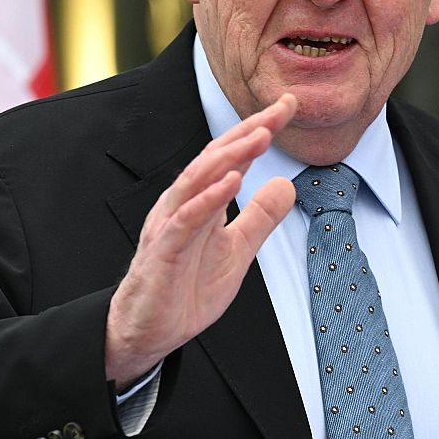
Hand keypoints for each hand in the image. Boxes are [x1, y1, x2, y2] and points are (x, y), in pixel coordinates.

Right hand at [105, 94, 299, 383]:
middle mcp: (184, 204)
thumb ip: (260, 218)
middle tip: (280, 109)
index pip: (233, 156)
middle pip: (216, 157)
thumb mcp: (238, 251)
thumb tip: (287, 184)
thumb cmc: (187, 288)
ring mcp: (171, 225)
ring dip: (229, 155)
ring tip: (260, 134)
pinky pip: (185, 220)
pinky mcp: (163, 251)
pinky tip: (231, 182)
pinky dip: (208, 198)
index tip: (288, 106)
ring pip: (198, 179)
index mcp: (202, 201)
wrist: (149, 332)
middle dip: (248, 130)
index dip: (260, 129)